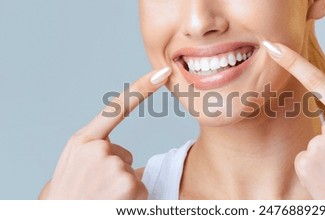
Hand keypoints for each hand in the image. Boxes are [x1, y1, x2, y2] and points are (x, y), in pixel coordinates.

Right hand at [43, 67, 171, 198]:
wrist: (61, 218)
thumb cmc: (68, 193)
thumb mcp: (74, 162)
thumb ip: (95, 147)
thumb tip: (122, 153)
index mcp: (83, 141)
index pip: (116, 108)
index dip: (142, 88)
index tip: (162, 74)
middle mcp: (98, 150)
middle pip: (122, 155)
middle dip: (113, 172)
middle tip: (93, 188)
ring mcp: (114, 166)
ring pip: (130, 173)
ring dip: (120, 187)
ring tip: (99, 198)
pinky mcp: (129, 185)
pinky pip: (139, 187)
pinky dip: (130, 199)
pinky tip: (112, 204)